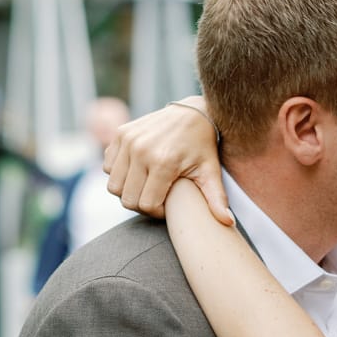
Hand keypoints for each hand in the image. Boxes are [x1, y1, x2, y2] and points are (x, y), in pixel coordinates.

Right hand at [103, 99, 231, 225]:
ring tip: (147, 186)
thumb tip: (228, 223)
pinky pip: (108, 167)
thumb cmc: (202, 147)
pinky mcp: (120, 134)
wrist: (192, 113)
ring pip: (114, 186)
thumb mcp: (211, 172)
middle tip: (157, 198)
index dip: (157, 212)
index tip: (168, 206)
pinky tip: (138, 172)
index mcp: (163, 162)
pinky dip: (120, 174)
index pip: (147, 205)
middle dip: (142, 205)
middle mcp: (141, 150)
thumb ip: (216, 199)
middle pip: (128, 199)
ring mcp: (128, 140)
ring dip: (128, 191)